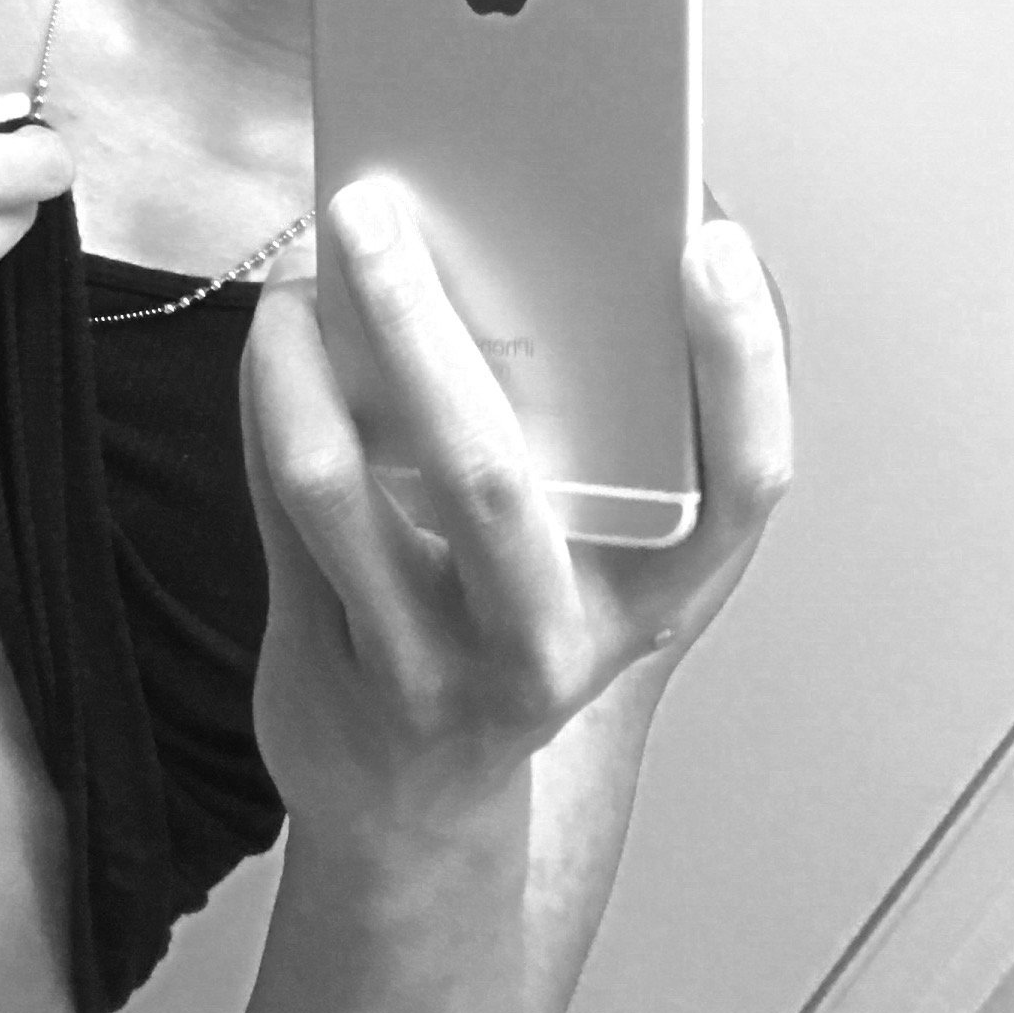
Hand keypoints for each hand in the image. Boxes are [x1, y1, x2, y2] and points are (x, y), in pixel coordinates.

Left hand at [239, 178, 792, 841]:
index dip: (742, 366)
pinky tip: (282, 334)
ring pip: (339, 485)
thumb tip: (602, 227)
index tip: (711, 244)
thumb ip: (622, 425)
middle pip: (490, 474)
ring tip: (298, 271)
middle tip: (374, 208)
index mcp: (652, 596)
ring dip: (300, 357)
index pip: (740, 487)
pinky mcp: (325, 660)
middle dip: (417, 324)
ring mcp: (427, 663)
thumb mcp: (603, 562)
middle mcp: (549, 639)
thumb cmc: (521, 631)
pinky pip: (279, 505)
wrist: (417, 804)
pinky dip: (270, 397)